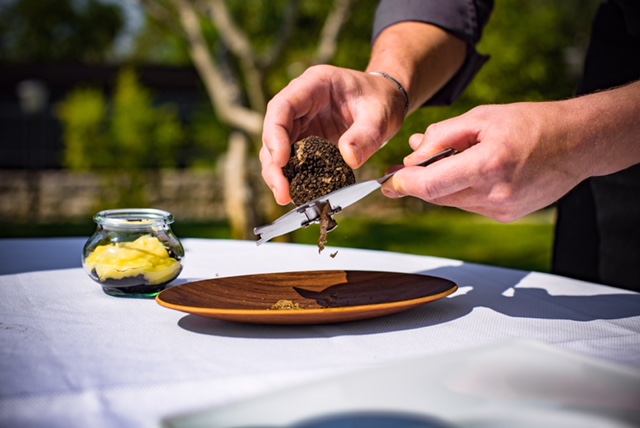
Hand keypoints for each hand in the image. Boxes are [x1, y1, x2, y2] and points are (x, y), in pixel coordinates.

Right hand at [260, 64, 406, 204]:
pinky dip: (291, 176)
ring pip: (277, 148)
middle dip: (274, 163)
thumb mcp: (380, 114)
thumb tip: (350, 159)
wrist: (387, 101)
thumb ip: (366, 134)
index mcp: (314, 84)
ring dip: (278, 174)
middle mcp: (301, 102)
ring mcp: (301, 122)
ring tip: (285, 197)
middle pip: (274, 131)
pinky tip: (296, 193)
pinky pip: (292, 159)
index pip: (282, 106)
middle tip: (282, 191)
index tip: (281, 161)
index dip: (275, 134)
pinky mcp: (306, 140)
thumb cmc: (383, 100)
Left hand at [382, 101, 587, 221]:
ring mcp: (502, 209)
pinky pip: (469, 205)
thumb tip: (412, 153)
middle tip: (401, 172)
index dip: (404, 184)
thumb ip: (442, 135)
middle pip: (437, 196)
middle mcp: (495, 194)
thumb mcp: (482, 117)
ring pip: (452, 202)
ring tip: (445, 161)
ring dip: (440, 185)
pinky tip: (471, 172)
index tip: (388, 182)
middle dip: (417, 183)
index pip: (432, 185)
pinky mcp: (507, 215)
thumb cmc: (531, 123)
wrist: (577, 143)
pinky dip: (461, 191)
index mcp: (488, 164)